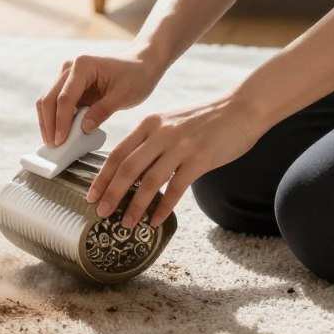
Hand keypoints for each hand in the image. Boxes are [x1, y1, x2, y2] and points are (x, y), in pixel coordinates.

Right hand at [37, 51, 163, 144]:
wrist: (141, 65)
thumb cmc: (136, 76)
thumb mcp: (123, 95)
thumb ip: (102, 111)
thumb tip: (83, 129)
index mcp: (82, 66)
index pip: (65, 98)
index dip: (61, 121)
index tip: (60, 141)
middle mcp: (69, 68)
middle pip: (49, 99)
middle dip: (49, 124)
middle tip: (53, 146)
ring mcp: (66, 76)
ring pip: (47, 101)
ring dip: (48, 122)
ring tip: (54, 143)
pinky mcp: (69, 86)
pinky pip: (56, 104)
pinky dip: (55, 119)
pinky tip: (59, 134)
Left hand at [85, 94, 266, 228]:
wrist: (242, 109)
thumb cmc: (205, 120)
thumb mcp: (170, 123)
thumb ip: (151, 141)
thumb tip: (130, 171)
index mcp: (149, 123)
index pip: (118, 153)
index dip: (102, 176)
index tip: (91, 195)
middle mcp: (161, 133)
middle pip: (127, 168)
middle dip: (111, 194)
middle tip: (100, 213)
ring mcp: (180, 146)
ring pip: (149, 181)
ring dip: (135, 206)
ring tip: (125, 223)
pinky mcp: (200, 159)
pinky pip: (175, 188)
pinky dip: (162, 207)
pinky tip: (154, 221)